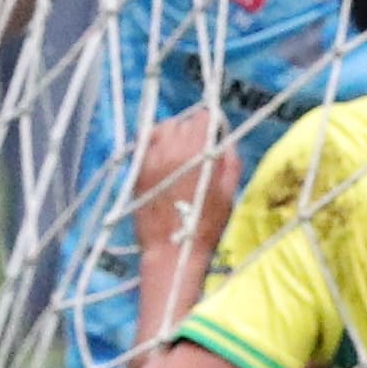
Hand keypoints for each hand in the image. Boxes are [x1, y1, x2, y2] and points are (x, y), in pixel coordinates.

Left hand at [129, 109, 238, 255]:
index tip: (217, 131)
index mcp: (196, 153)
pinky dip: (155, 142)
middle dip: (194, 127)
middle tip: (201, 143)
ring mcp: (149, 160)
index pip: (203, 117)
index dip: (212, 121)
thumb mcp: (229, 193)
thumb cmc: (206, 225)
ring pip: (161, 128)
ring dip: (173, 131)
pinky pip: (144, 143)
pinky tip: (162, 153)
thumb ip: (229, 161)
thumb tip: (225, 140)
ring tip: (180, 146)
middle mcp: (170, 150)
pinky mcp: (137, 171)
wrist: (171, 249)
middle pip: (182, 121)